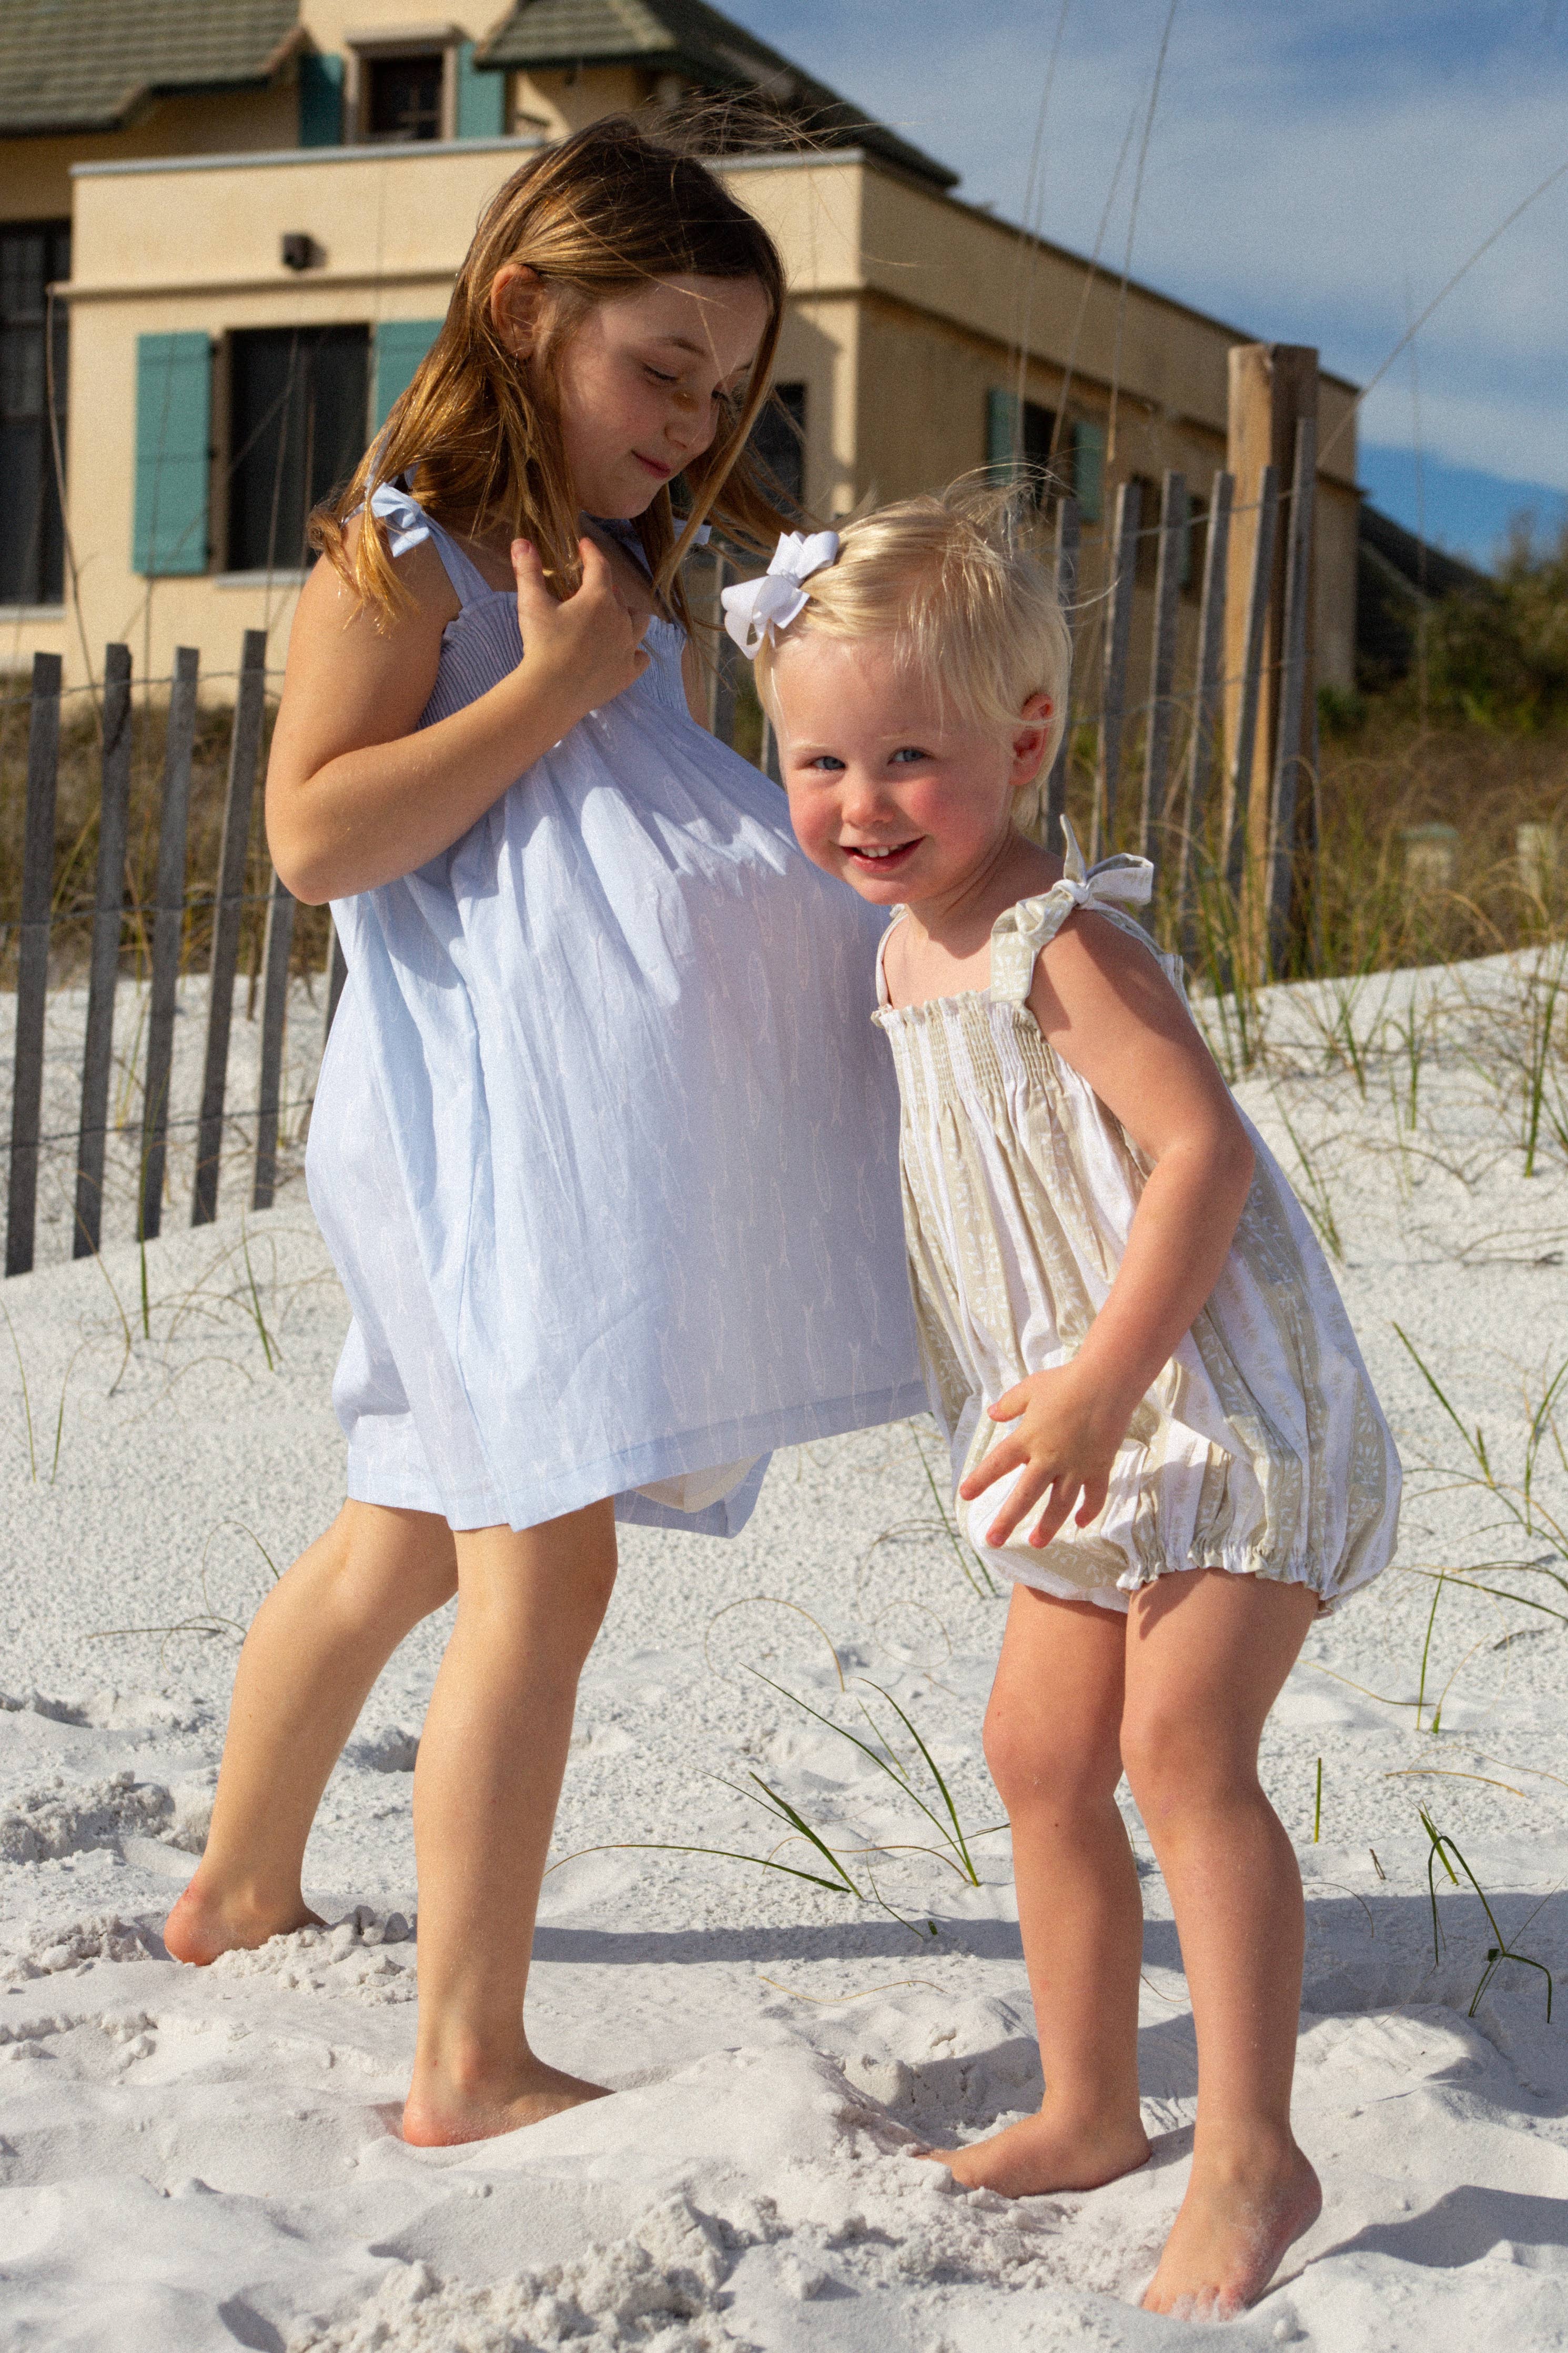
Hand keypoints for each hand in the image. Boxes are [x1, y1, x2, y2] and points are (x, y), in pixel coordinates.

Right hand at [510, 535, 650, 719]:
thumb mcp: (531, 604)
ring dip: (628, 615)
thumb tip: (521, 541)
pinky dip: (634, 651)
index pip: (599, 566)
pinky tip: (624, 652)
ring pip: (639, 623)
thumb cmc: (542, 645)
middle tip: (588, 592)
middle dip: (605, 589)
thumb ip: (528, 571)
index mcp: (598, 598)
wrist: (552, 692)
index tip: (585, 545)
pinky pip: (641, 658)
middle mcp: (620, 619)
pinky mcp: (628, 673)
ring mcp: (627, 647)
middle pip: (619, 595)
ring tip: (614, 618)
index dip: (591, 553)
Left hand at [958, 1365, 1125, 1548]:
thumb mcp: (1030, 1388)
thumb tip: (992, 1414)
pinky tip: (1079, 1523)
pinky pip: (1094, 1496)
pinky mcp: (1099, 1467)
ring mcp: (1076, 1465)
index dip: (980, 1479)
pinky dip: (1089, 1511)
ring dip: (1048, 1526)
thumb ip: (1010, 1403)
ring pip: (1060, 1504)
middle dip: (1008, 1520)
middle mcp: (1049, 1456)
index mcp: (1028, 1437)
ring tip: (1035, 1543)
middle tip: (993, 1540)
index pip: (998, 1463)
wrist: (1107, 1380)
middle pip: (1025, 1495)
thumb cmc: (1066, 1381)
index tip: (964, 1495)